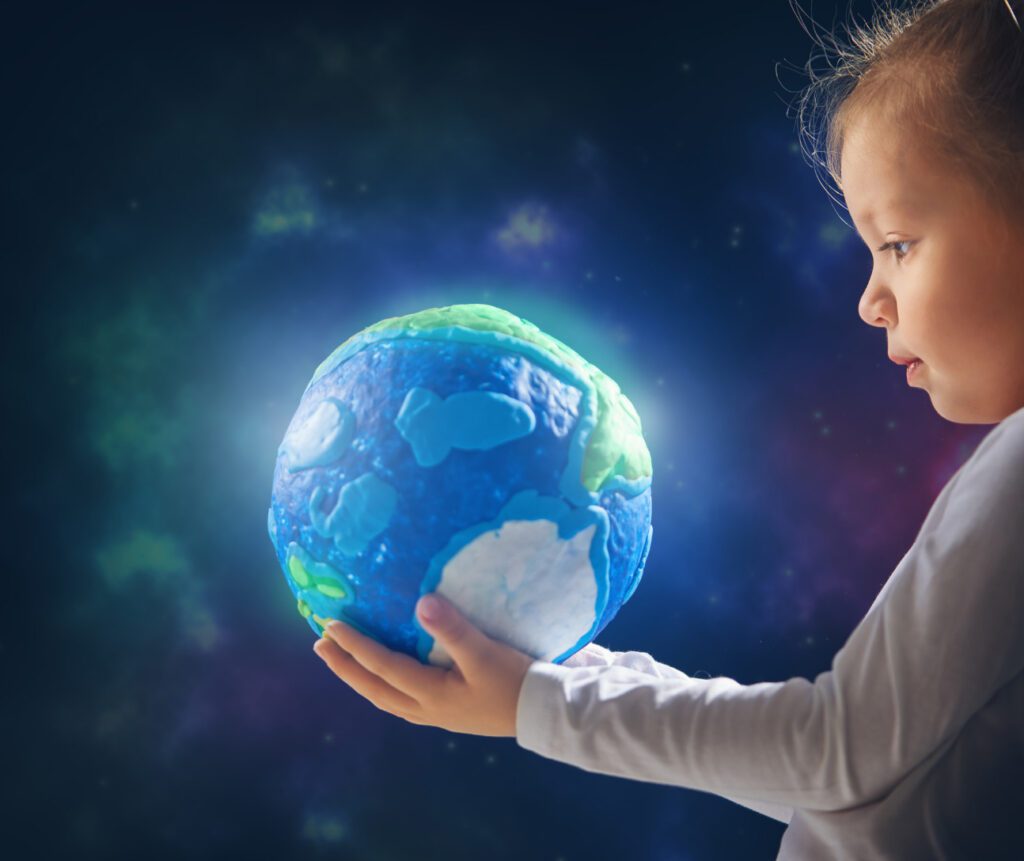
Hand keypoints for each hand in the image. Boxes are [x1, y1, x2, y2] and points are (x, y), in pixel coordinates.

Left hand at [312, 593, 537, 737]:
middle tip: (321, 645)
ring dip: (360, 678)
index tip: (330, 625)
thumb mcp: (486, 653)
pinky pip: (400, 701)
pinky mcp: (447, 714)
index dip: (354, 646)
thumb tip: (421, 602)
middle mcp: (425, 709)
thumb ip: (453, 628)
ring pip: (385, 698)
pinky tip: (384, 678)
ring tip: (342, 660)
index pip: (382, 667)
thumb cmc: (515, 681)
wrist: (542, 713)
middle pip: (374, 688)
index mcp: (431, 693)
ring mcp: (435, 715)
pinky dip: (382, 686)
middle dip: (345, 667)